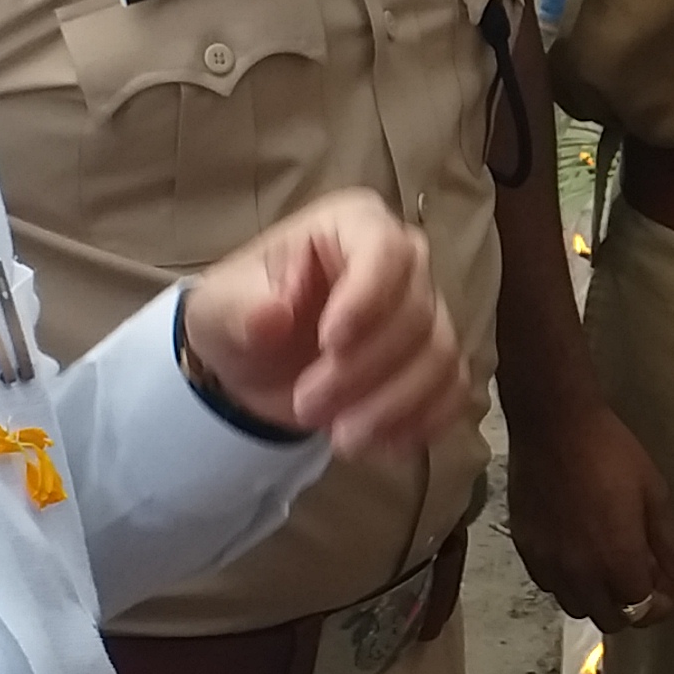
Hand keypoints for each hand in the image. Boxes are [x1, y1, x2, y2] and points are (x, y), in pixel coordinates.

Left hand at [181, 191, 472, 455]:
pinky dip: (420, 423)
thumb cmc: (242, 315)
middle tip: (307, 406)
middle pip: (414, 312)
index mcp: (351, 226)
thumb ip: (240, 310)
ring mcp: (426, 311)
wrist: (256, 366)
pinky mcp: (435, 361)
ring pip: (439, 356)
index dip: (367, 297)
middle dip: (363, 370)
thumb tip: (271, 317)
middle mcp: (402, 261)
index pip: (384, 250)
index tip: (329, 343)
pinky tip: (379, 447)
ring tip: (340, 439)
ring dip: (391, 405)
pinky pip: (453, 391)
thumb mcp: (220, 309)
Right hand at [510, 403, 673, 627]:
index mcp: (617, 561)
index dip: (664, 604)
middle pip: (611, 619)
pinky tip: (580, 558)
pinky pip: (549, 585)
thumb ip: (673, 546)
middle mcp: (580, 574)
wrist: (552, 425)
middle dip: (635, 608)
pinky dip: (570, 584)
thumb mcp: (654, 494)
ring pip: (578, 607)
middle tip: (647, 583)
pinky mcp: (526, 550)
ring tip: (612, 572)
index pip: (644, 609)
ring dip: (600, 599)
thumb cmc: (611, 454)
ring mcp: (549, 564)